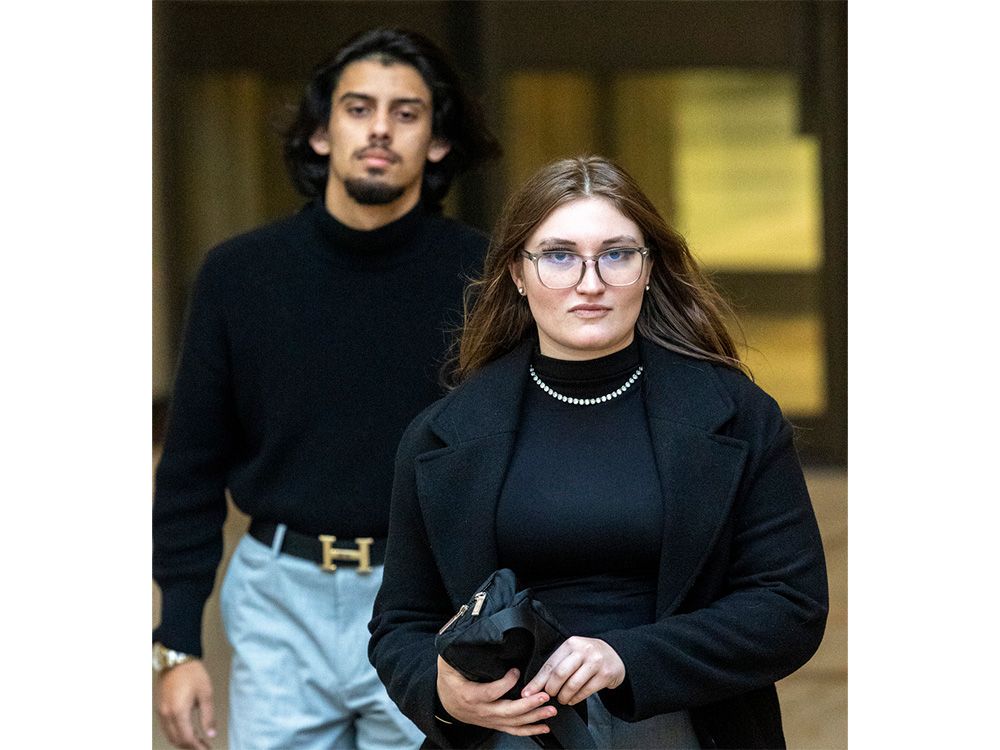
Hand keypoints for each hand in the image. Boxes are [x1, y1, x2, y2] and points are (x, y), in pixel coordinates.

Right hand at [155, 660, 216, 748]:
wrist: (177, 658)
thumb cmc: (192, 673)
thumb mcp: (206, 694)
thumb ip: (208, 717)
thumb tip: (211, 734)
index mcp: (178, 711)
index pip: (187, 738)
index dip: (197, 747)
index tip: (207, 749)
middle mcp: (167, 714)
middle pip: (177, 740)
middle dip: (191, 747)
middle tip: (204, 747)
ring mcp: (161, 712)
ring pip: (170, 736)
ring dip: (183, 742)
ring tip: (198, 742)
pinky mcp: (161, 708)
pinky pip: (167, 728)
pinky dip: (176, 734)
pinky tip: (187, 733)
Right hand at [436, 656, 556, 736]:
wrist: (445, 703)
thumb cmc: (448, 681)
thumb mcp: (447, 663)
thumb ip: (456, 650)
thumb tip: (469, 634)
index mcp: (471, 695)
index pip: (491, 692)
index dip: (505, 683)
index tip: (516, 671)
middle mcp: (482, 711)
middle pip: (507, 711)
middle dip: (528, 705)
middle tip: (544, 696)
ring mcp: (490, 720)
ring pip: (514, 722)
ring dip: (534, 717)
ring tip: (550, 710)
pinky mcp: (495, 724)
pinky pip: (514, 730)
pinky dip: (530, 730)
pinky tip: (544, 726)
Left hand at [521, 636, 624, 705]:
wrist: (615, 654)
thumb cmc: (588, 656)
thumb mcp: (572, 654)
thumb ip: (555, 667)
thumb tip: (534, 686)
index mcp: (570, 644)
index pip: (550, 664)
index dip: (537, 681)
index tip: (527, 693)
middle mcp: (583, 650)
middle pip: (560, 674)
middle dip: (551, 689)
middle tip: (549, 695)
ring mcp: (595, 662)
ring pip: (572, 685)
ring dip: (564, 696)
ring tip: (562, 699)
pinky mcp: (605, 674)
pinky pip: (586, 691)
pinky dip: (576, 699)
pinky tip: (573, 699)